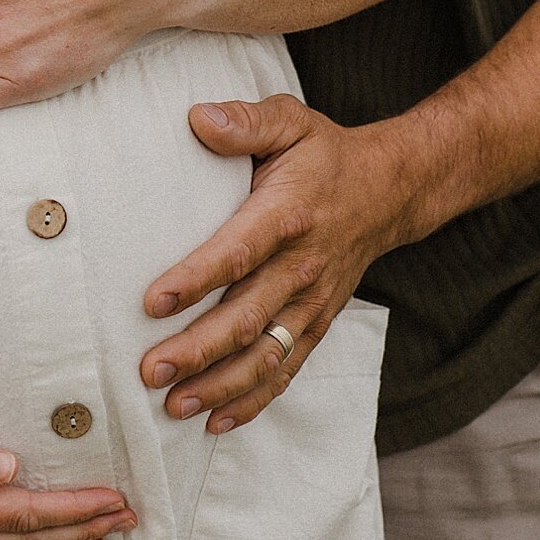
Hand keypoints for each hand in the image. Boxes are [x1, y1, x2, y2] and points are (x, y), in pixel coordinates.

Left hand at [139, 95, 413, 433]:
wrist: (390, 190)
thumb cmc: (325, 155)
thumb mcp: (290, 120)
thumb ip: (246, 121)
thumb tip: (198, 118)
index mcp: (289, 215)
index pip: (238, 253)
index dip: (195, 279)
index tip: (152, 302)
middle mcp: (303, 267)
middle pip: (248, 318)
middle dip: (198, 351)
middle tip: (149, 371)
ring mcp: (313, 302)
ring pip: (267, 355)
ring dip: (221, 386)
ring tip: (174, 404)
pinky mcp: (317, 323)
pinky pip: (287, 369)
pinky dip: (254, 400)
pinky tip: (216, 421)